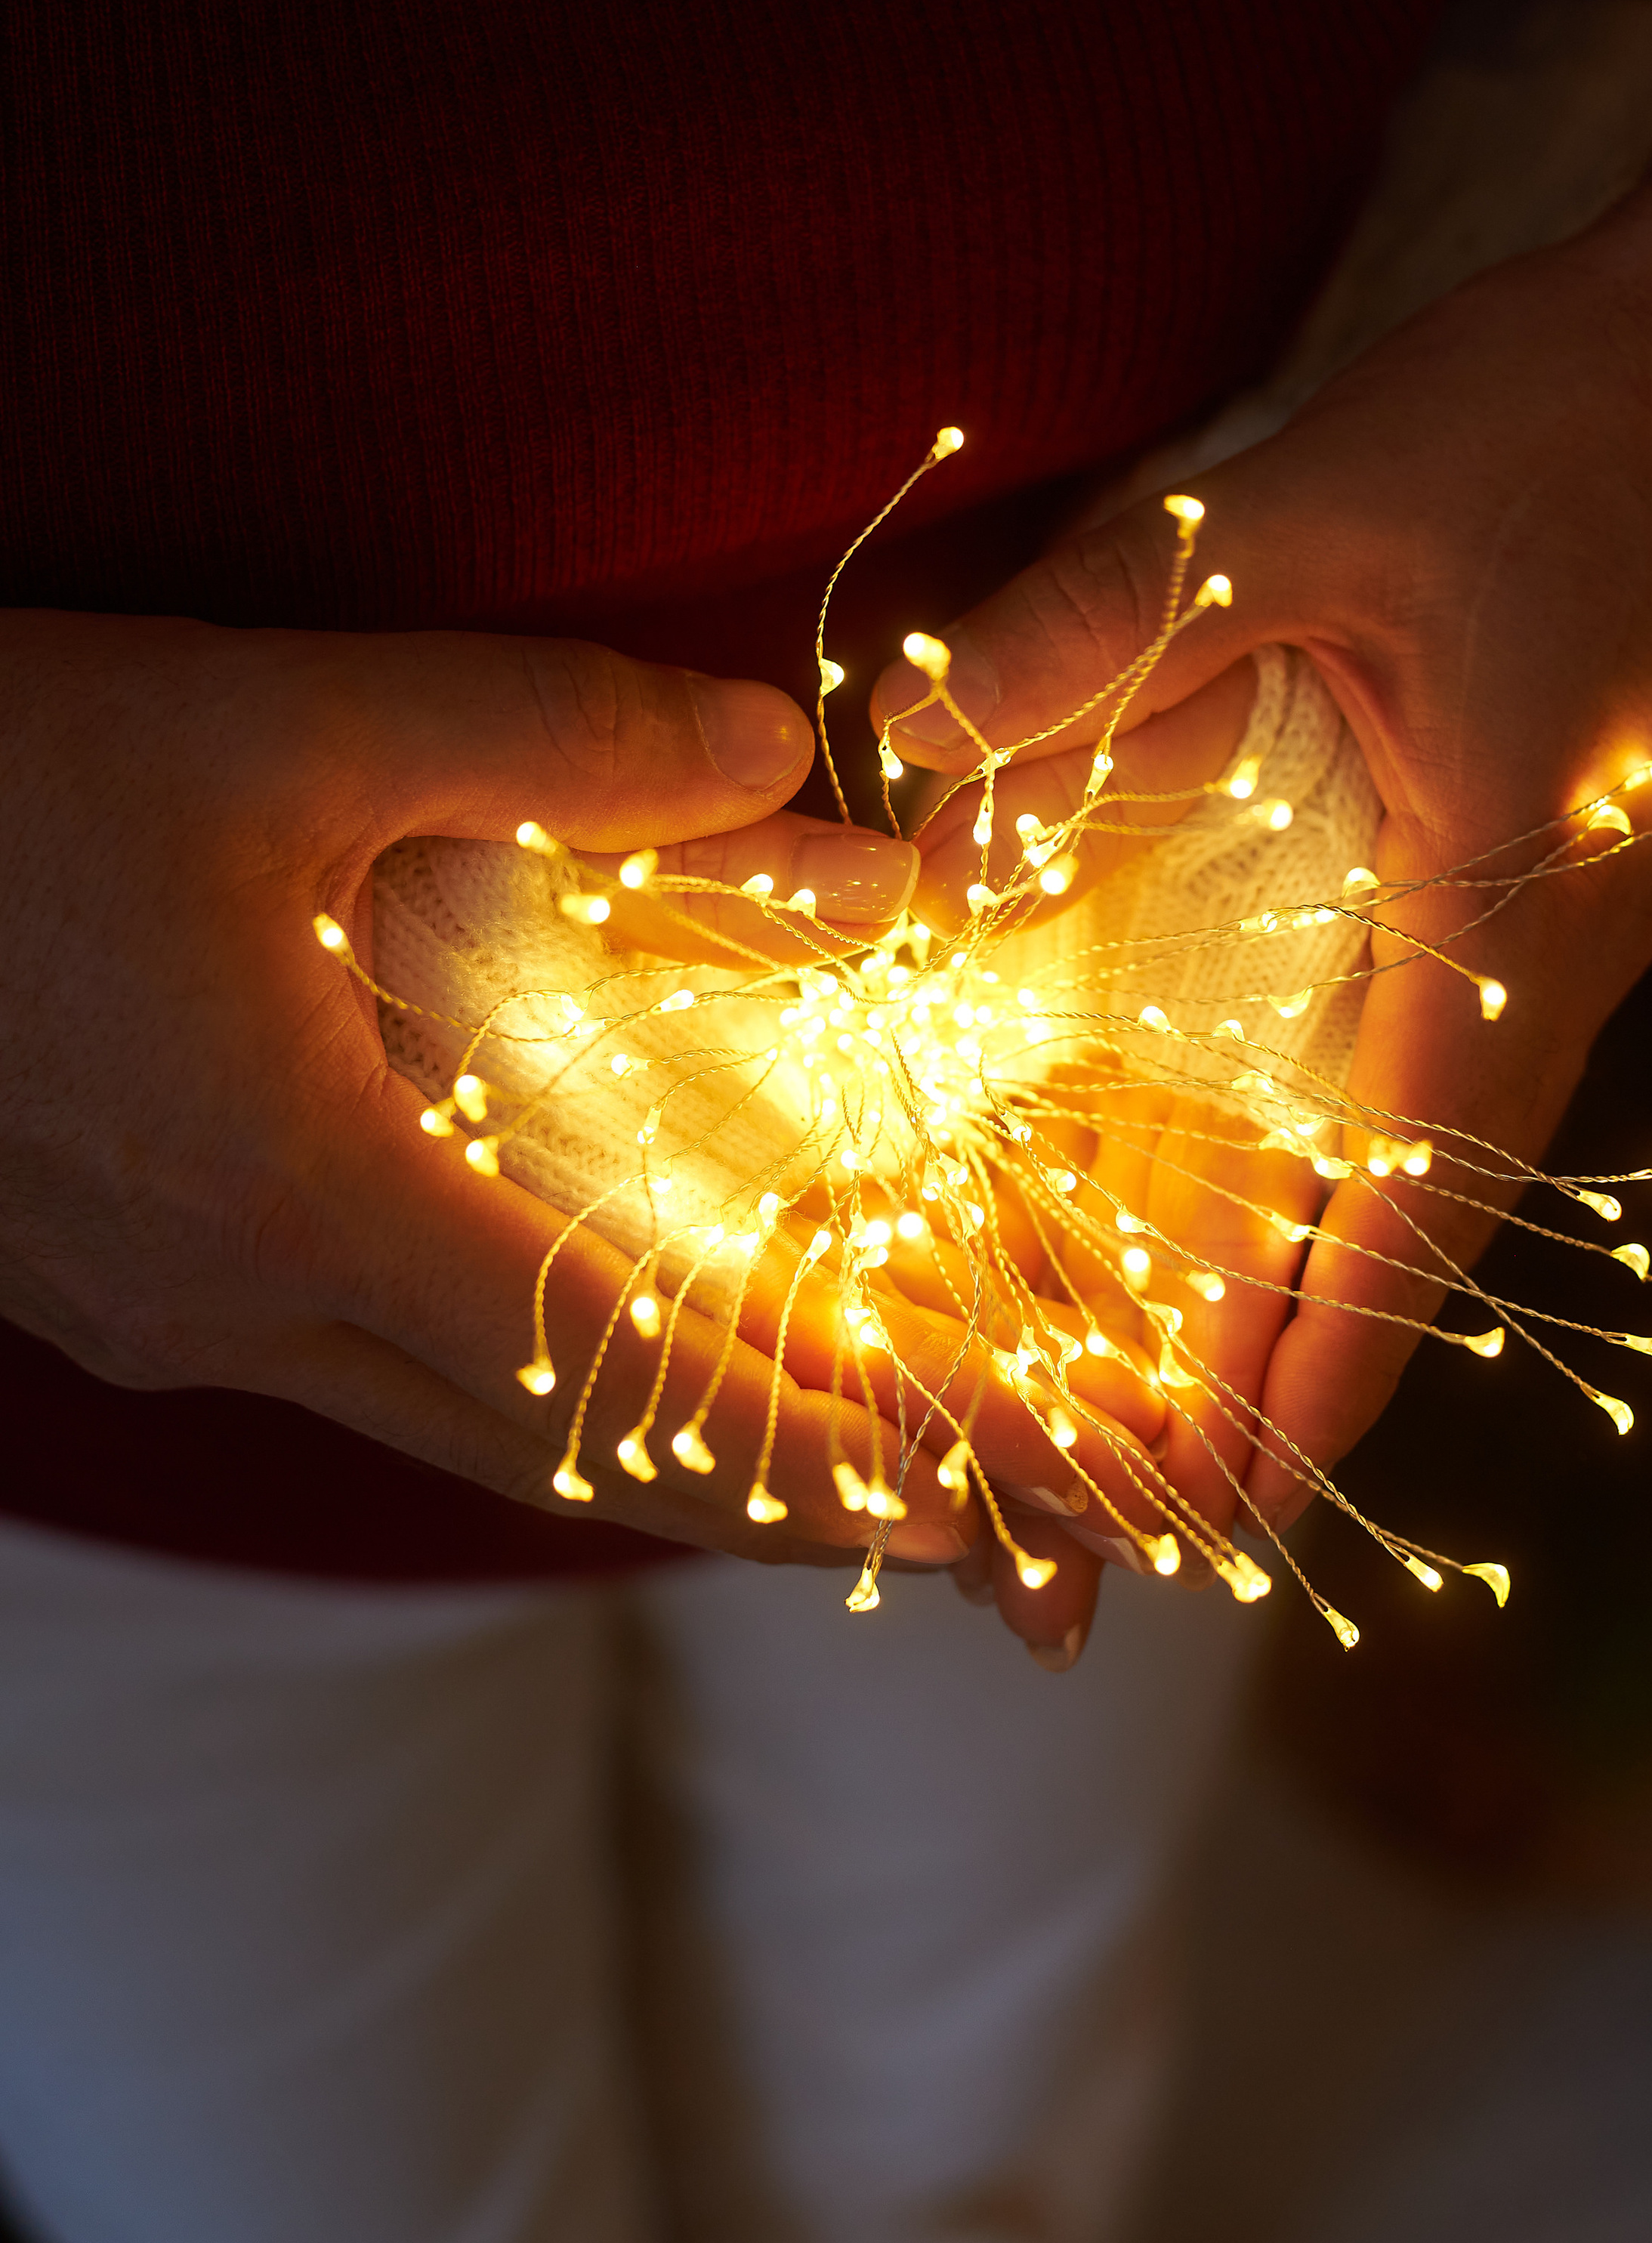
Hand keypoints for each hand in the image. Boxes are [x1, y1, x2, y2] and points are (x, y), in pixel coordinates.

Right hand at [0, 608, 980, 1565]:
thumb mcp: (274, 724)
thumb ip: (546, 736)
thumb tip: (769, 748)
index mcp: (299, 1188)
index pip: (609, 1364)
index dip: (796, 1441)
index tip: (951, 1503)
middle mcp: (237, 1298)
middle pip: (541, 1450)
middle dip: (743, 1493)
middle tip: (914, 1519)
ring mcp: (161, 1317)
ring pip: (436, 1427)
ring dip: (616, 1446)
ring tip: (768, 1448)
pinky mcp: (110, 1285)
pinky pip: (341, 1374)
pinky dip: (483, 1382)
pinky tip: (537, 1328)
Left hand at [875, 196, 1651, 1537]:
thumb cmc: (1575, 421)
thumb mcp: (1312, 504)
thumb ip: (1107, 625)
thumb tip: (909, 738)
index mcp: (1500, 908)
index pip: (1405, 1208)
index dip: (1314, 1372)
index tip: (1233, 1518)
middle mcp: (1540, 949)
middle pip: (1413, 1219)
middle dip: (1295, 1369)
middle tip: (1175, 1506)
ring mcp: (1559, 906)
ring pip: (1424, 1138)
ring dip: (1317, 1261)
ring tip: (1191, 1378)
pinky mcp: (1547, 844)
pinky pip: (1434, 1034)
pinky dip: (1347, 1130)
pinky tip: (1269, 1149)